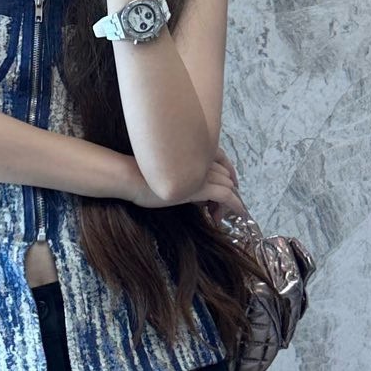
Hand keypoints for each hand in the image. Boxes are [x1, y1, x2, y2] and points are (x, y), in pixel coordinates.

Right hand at [124, 144, 248, 218]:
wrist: (131, 178)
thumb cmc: (143, 178)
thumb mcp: (169, 175)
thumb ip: (185, 177)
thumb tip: (197, 194)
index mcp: (193, 153)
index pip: (220, 163)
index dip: (226, 178)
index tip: (225, 192)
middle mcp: (200, 160)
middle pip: (226, 176)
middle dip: (227, 193)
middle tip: (215, 211)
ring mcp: (201, 173)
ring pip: (228, 186)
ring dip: (228, 202)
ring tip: (217, 217)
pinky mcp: (200, 187)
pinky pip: (226, 196)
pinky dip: (235, 205)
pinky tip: (239, 212)